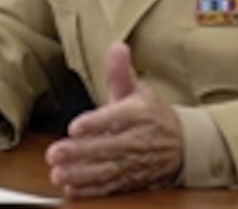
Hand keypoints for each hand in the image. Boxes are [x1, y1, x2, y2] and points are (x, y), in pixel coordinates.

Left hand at [45, 42, 183, 197]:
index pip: (116, 119)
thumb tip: (116, 46)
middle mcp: (137, 140)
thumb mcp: (138, 89)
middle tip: (55, 153)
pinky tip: (72, 189)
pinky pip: (112, 188)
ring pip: (107, 171)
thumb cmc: (152, 113)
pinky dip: (92, 191)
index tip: (75, 126)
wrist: (182, 144)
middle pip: (108, 148)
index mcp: (138, 114)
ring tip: (58, 174)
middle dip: (80, 153)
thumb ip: (121, 71)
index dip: (96, 123)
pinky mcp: (131, 180)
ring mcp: (135, 163)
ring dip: (81, 175)